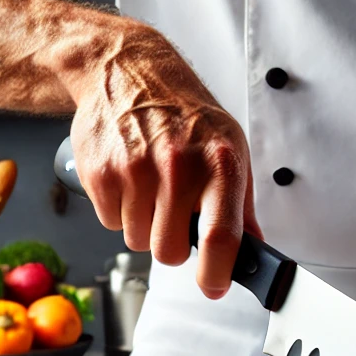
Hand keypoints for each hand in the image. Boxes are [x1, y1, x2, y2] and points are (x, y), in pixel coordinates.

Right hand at [0, 0, 260, 299]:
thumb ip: (242, 204)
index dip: (217, 273)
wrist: (126, 70)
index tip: (214, 286)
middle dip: (172, 245)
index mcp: (219, 162)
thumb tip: (255, 250)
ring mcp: (134, 169)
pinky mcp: (100, 172)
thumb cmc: (184, 112)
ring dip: (144, 224)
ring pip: (138, 241)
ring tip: (150, 185)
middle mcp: (177, 166)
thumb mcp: (230, 146)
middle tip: (173, 215)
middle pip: (170, 251)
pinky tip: (127, 177)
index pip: (220, 236)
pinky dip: (118, 209)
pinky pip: (110, 222)